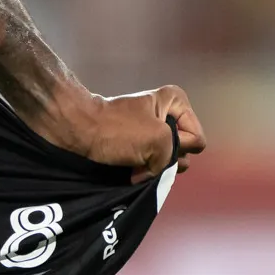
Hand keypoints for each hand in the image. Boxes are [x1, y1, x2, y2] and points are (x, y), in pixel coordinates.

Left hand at [32, 83, 205, 180]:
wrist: (77, 132)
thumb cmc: (117, 131)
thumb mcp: (159, 139)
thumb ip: (176, 154)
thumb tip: (160, 169)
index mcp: (176, 102)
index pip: (196, 140)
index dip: (179, 148)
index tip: (155, 143)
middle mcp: (168, 114)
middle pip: (184, 150)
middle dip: (167, 160)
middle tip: (146, 157)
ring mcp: (152, 130)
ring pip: (168, 160)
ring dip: (155, 168)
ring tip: (136, 166)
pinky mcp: (138, 145)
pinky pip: (152, 164)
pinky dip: (144, 171)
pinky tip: (131, 172)